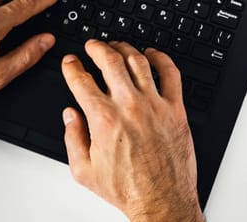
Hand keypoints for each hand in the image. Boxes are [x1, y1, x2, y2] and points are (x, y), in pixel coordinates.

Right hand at [60, 40, 201, 221]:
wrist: (161, 201)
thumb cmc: (126, 188)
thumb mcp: (83, 170)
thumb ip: (72, 137)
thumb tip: (70, 115)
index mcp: (103, 119)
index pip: (81, 80)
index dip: (72, 66)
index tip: (71, 63)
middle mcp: (129, 107)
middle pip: (110, 60)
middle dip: (96, 47)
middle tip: (92, 46)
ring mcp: (155, 106)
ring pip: (138, 61)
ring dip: (125, 48)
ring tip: (117, 46)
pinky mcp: (176, 110)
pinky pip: (171, 74)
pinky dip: (161, 58)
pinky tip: (152, 54)